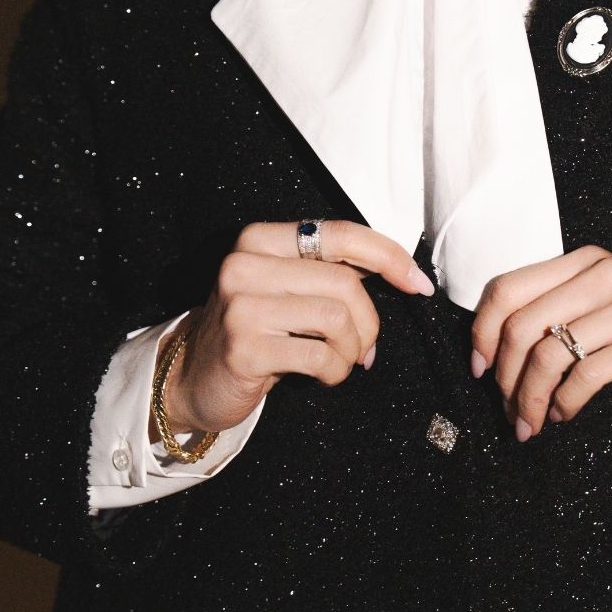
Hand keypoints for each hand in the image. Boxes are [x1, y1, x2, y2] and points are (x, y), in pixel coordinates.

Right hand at [162, 220, 433, 435]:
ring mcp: (241, 305)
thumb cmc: (255, 330)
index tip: (418, 285)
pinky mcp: (244, 348)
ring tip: (341, 362)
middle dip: (369, 322)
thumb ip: (330, 270)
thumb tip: (402, 270)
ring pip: (336, 319)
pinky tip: (323, 375)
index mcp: (260, 239)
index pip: (341, 234)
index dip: (390, 257)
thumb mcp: (286, 287)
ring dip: (352, 350)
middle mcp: (245, 264)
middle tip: (364, 347)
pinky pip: (320, 356)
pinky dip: (335, 371)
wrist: (193, 376)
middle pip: (344, 283)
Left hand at [471, 247, 611, 441]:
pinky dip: (566, 402)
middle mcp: (603, 274)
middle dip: (504, 377)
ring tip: (531, 424)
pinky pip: (586, 374)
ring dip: (530, 398)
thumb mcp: (605, 308)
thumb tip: (496, 353)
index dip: (481, 332)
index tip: (479, 371)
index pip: (506, 288)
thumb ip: (560, 313)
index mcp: (584, 262)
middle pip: (521, 325)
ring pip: (549, 352)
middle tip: (508, 412)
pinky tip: (566, 415)